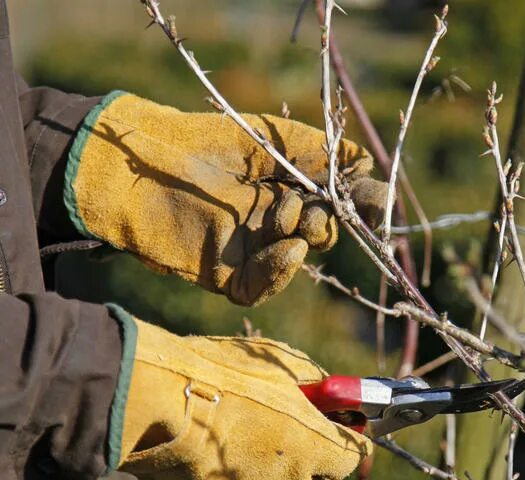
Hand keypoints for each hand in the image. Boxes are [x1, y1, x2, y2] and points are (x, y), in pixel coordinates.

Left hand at [66, 92, 387, 305]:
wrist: (135, 164)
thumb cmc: (199, 143)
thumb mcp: (265, 138)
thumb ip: (315, 151)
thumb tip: (367, 163)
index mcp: (282, 185)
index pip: (332, 200)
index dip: (357, 201)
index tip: (377, 200)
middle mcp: (270, 219)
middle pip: (321, 230)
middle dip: (327, 219)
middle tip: (314, 204)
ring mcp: (250, 248)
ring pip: (298, 255)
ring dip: (304, 235)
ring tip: (287, 210)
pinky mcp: (226, 273)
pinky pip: (264, 285)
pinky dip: (281, 270)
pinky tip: (289, 248)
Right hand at [110, 313, 370, 479]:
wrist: (153, 400)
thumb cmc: (223, 373)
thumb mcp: (280, 362)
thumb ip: (313, 381)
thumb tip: (325, 390)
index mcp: (311, 448)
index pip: (351, 458)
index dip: (348, 439)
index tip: (342, 425)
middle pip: (310, 473)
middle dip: (305, 449)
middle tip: (285, 419)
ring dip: (260, 460)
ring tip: (232, 424)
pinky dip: (218, 469)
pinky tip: (197, 442)